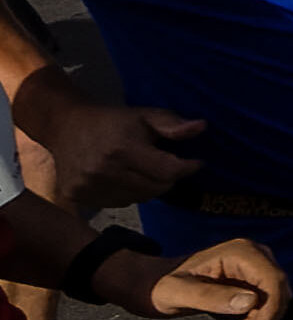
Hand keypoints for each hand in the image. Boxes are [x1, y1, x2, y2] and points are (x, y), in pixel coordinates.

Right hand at [8, 70, 197, 200]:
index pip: (168, 171)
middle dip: (167, 177)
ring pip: (138, 199)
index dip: (187, 167)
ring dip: (147, 187)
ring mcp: (87, 187)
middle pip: (155, 189)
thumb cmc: (112, 121)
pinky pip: (117, 203)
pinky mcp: (76, 196)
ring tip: (139, 169)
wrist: (65, 126)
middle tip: (163, 164)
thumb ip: (172, 124)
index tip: (195, 162)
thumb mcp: (144, 115)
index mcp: (122, 150)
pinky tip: (121, 177)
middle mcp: (103, 172)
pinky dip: (126, 193)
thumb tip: (201, 127)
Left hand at [103, 231, 282, 319]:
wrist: (150, 285)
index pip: (274, 279)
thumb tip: (251, 302)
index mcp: (240, 252)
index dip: (273, 306)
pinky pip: (263, 308)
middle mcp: (254, 257)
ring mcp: (255, 270)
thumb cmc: (157, 286)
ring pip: (273, 303)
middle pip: (276, 292)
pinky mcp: (252, 283)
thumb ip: (211, 297)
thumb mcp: (177, 293)